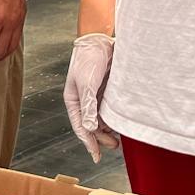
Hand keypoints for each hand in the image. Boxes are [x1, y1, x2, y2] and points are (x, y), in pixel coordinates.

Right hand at [64, 33, 118, 161]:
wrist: (100, 38)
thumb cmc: (89, 57)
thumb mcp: (87, 83)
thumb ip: (89, 105)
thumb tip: (90, 128)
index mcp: (73, 100)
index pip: (80, 127)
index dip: (89, 143)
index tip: (97, 156)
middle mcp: (84, 100)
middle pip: (91, 126)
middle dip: (101, 138)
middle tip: (114, 146)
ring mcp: (95, 96)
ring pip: (101, 119)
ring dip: (108, 129)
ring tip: (119, 138)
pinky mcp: (106, 90)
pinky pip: (109, 109)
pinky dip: (114, 117)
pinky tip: (121, 122)